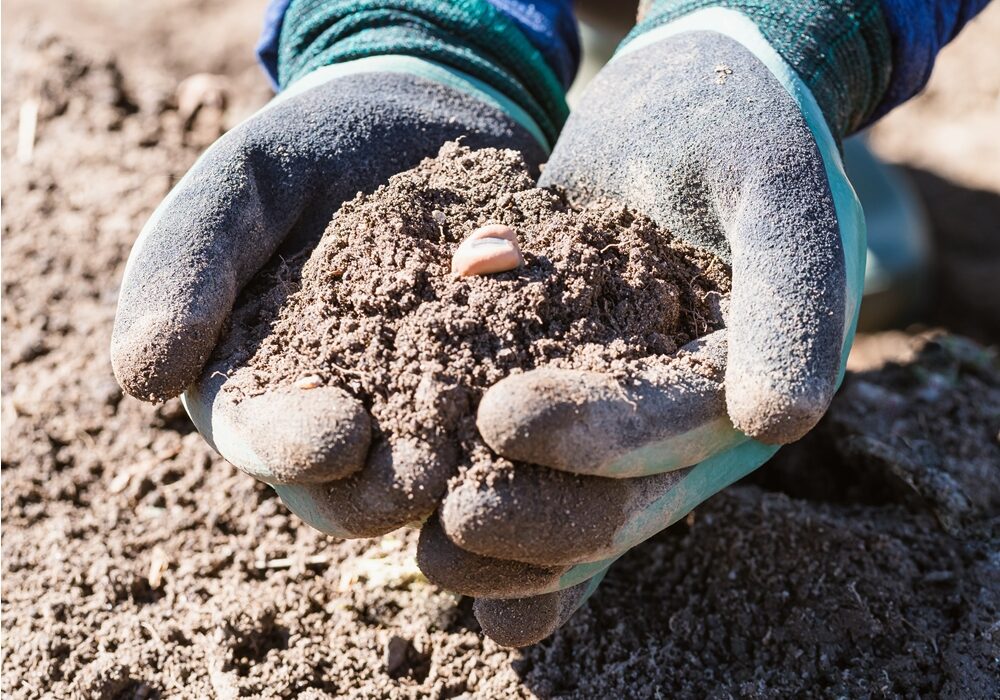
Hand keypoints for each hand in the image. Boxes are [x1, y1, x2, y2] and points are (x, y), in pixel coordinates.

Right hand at [112, 61, 544, 535]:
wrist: (415, 122)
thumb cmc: (309, 153)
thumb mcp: (240, 187)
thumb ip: (186, 267)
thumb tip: (142, 381)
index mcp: (254, 383)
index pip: (260, 434)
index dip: (291, 446)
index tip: (337, 435)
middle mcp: (333, 415)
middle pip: (341, 485)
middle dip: (377, 489)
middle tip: (423, 481)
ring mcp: (414, 412)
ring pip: (424, 475)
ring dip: (454, 484)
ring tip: (492, 473)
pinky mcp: (487, 391)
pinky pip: (500, 426)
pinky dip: (521, 433)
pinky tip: (554, 425)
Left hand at [418, 21, 864, 645]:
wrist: (687, 109)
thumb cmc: (732, 126)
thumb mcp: (774, 181)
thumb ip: (791, 287)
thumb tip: (775, 421)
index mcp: (758, 374)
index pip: (677, 424)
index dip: (597, 435)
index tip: (502, 419)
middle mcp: (706, 419)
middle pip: (629, 498)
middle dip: (542, 517)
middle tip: (451, 523)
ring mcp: (646, 423)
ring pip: (589, 517)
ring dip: (518, 555)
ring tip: (433, 558)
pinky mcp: (593, 412)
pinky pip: (559, 493)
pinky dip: (521, 550)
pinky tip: (469, 593)